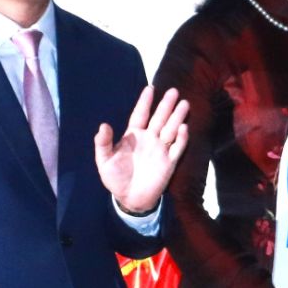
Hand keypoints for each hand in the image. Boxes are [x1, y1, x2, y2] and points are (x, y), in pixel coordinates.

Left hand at [94, 84, 190, 214]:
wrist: (129, 199)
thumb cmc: (115, 178)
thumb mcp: (104, 160)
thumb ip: (103, 143)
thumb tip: (103, 125)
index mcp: (133, 136)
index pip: (140, 114)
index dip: (145, 102)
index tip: (150, 89)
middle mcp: (149, 139)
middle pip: (159, 118)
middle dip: (166, 105)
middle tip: (174, 91)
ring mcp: (160, 150)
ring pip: (171, 129)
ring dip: (177, 117)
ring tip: (184, 103)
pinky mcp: (169, 162)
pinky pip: (177, 148)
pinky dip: (181, 138)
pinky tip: (183, 127)